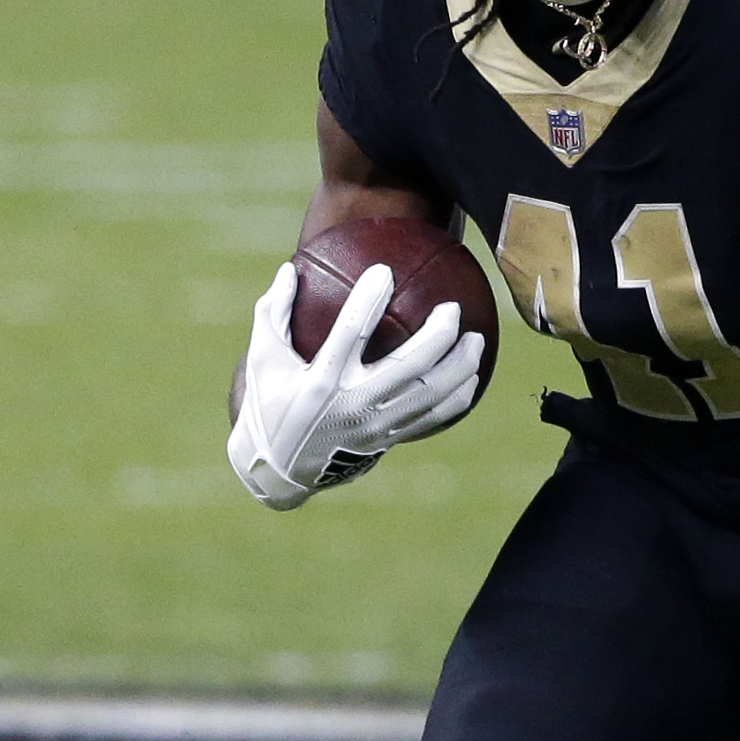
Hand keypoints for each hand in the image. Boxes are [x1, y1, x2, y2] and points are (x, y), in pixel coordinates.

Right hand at [223, 261, 485, 509]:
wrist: (280, 471)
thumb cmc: (269, 403)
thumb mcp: (262, 359)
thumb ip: (273, 312)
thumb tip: (289, 269)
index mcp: (321, 381)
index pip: (350, 333)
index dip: (368, 301)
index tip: (385, 270)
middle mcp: (353, 404)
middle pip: (409, 366)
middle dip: (438, 335)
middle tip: (453, 309)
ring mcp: (375, 426)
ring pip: (430, 394)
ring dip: (460, 366)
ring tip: (477, 339)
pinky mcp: (388, 440)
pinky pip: (432, 419)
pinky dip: (456, 398)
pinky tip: (471, 377)